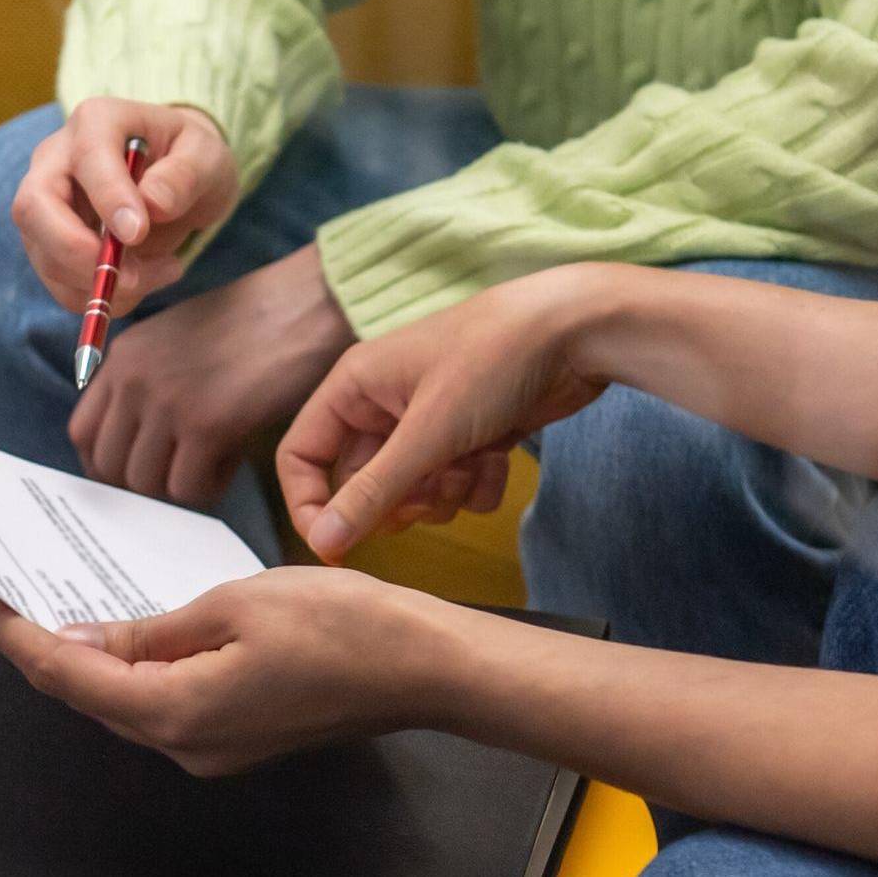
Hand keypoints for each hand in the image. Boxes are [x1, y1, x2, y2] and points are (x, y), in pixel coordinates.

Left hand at [0, 568, 468, 775]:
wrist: (424, 666)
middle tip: (0, 584)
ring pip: (122, 698)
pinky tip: (124, 625)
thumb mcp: (234, 603)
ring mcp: (212, 747)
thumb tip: (82, 641)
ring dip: (84, 653)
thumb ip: (150, 629)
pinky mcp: (236, 734)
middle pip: (85, 693)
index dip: (9, 628)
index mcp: (176, 712)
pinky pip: (162, 699)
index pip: (64, 672)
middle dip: (38, 639)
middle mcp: (186, 744)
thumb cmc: (345, 628)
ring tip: (52, 596)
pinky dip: (132, 663)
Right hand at [12, 97, 237, 315]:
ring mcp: (46, 204)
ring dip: (98, 283)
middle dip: (76, 252)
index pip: (88, 158)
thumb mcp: (206, 156)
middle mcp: (57, 158)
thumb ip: (184, 176)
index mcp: (97, 121)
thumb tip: (152, 204)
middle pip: (32, 207)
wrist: (178, 178)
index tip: (138, 233)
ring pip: (43, 254)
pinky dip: (99, 297)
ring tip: (159, 273)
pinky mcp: (50, 243)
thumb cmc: (189, 158)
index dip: (108, 198)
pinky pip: (59, 283)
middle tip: (131, 277)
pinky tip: (141, 283)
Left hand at [70, 243, 353, 506]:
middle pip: (109, 466)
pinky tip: (231, 464)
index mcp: (123, 356)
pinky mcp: (206, 426)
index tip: (135, 473)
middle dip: (141, 486)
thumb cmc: (254, 323)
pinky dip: (209, 488)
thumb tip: (136, 444)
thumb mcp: (177, 338)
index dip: (106, 464)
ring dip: (177, 488)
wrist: (305, 306)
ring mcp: (167, 403)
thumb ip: (145, 382)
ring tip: (211, 466)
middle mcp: (133, 379)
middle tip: (177, 480)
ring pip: (146, 485)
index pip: (82, 433)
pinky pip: (188, 489)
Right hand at [277, 264, 626, 562]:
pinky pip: (455, 486)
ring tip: (468, 466)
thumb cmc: (496, 358)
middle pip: (361, 483)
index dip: (311, 504)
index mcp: (355, 386)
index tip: (336, 546)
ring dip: (441, 495)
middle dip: (397, 501)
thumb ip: (372, 492)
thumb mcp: (428, 432)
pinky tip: (498, 458)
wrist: (576, 331)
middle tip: (428, 495)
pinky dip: (476, 485)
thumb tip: (321, 540)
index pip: (301, 456)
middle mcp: (385, 401)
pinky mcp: (469, 434)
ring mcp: (429, 419)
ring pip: (411, 491)